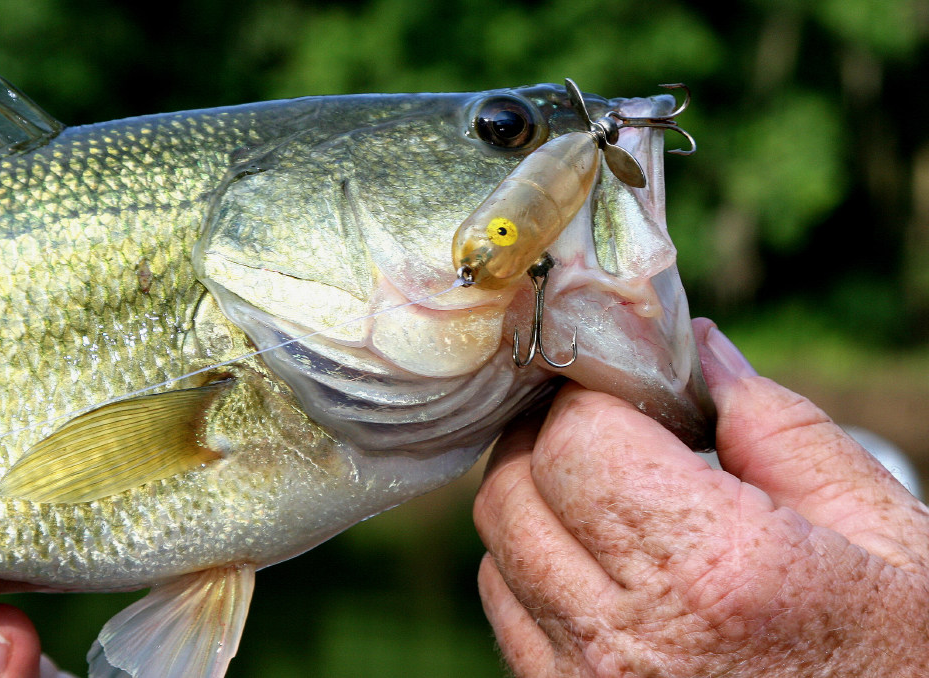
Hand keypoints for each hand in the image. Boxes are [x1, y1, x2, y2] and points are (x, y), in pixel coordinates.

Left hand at [474, 318, 928, 676]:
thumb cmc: (905, 662)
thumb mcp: (886, 537)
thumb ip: (782, 431)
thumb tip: (703, 353)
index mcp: (712, 571)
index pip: (576, 439)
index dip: (591, 398)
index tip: (621, 387)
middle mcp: (627, 637)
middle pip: (512, 490)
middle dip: (551, 440)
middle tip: (608, 429)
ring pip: (497, 551)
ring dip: (535, 503)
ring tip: (608, 496)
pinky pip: (508, 616)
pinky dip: (532, 572)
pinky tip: (600, 565)